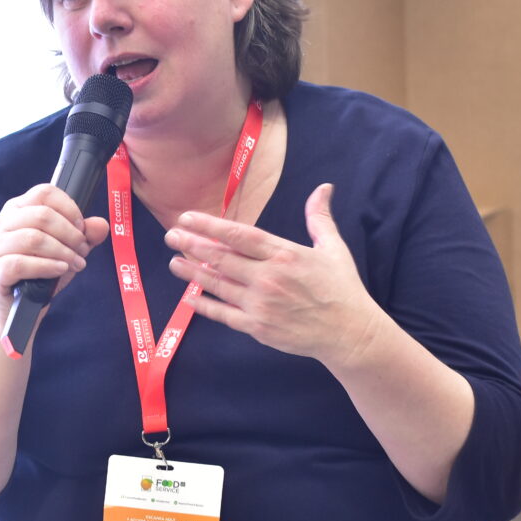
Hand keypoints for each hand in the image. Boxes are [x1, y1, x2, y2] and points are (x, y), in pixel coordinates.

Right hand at [0, 184, 109, 323]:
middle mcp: (2, 223)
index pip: (44, 193)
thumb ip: (85, 236)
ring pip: (33, 239)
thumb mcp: (66, 250)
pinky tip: (60, 270)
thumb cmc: (40, 272)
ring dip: (62, 251)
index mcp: (17, 209)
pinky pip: (21, 264)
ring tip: (76, 263)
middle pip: (42, 215)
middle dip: (70, 234)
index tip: (81, 227)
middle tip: (82, 250)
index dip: (69, 208)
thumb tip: (100, 225)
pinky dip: (47, 266)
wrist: (18, 307)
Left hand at [164, 183, 383, 366]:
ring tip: (173, 262)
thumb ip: (320, 218)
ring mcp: (260, 303)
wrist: (349, 333)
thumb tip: (323, 187)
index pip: (239, 235)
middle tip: (170, 235)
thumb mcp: (334, 249)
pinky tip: (189, 297)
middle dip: (192, 244)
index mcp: (284, 254)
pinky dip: (204, 305)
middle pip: (221, 258)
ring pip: (218, 285)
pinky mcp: (258, 327)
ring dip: (192, 273)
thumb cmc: (341, 289)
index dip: (209, 225)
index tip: (187, 218)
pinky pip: (223, 314)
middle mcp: (268, 277)